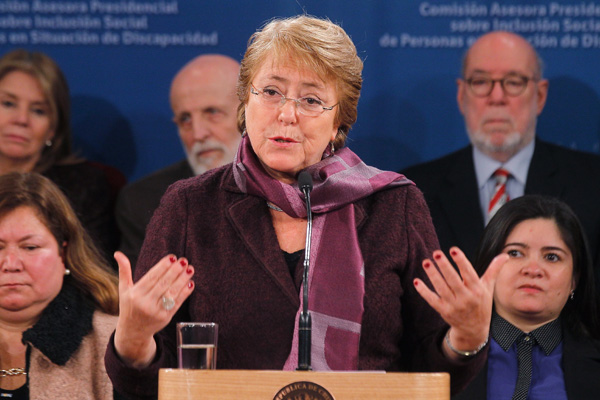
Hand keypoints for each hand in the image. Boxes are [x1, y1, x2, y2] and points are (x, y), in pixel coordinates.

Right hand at [113, 251, 194, 367]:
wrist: (133, 332)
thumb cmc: (129, 306)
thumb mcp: (123, 290)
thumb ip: (124, 271)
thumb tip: (118, 253)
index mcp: (134, 294)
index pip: (151, 277)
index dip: (163, 266)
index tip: (172, 257)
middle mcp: (144, 303)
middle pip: (163, 284)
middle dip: (175, 271)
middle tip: (184, 261)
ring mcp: (155, 311)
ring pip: (171, 293)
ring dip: (182, 280)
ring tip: (190, 269)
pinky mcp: (165, 318)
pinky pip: (177, 303)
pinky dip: (185, 293)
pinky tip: (190, 283)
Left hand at [413, 247, 506, 358]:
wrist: (474, 330)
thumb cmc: (481, 304)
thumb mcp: (488, 288)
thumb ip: (493, 270)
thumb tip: (505, 255)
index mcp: (477, 290)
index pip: (468, 273)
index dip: (461, 261)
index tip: (453, 249)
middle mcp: (466, 298)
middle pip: (453, 280)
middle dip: (445, 266)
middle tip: (436, 253)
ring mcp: (454, 305)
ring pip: (441, 288)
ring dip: (433, 275)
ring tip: (426, 262)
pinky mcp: (443, 311)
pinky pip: (432, 300)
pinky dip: (424, 291)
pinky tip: (416, 281)